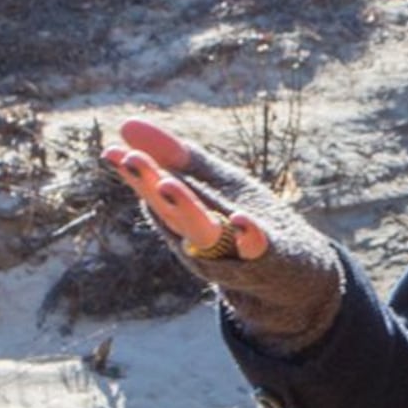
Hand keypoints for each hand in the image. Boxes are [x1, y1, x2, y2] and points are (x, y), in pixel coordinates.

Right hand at [100, 118, 343, 353]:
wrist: (297, 284)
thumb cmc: (248, 227)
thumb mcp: (213, 185)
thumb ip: (176, 158)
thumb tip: (126, 124)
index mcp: (186, 217)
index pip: (156, 192)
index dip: (134, 172)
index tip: (110, 151)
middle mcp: (202, 240)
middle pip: (172, 213)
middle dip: (151, 188)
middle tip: (131, 160)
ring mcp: (234, 255)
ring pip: (204, 233)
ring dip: (187, 210)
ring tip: (169, 184)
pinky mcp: (271, 260)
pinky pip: (257, 251)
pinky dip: (249, 237)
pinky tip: (243, 221)